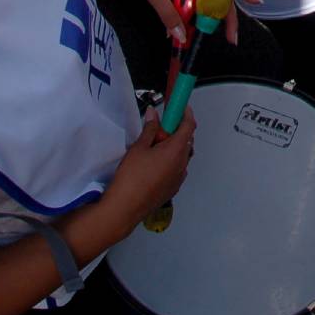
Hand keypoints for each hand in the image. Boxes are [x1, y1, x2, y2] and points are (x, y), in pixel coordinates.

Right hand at [101, 109, 195, 229]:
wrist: (126, 207)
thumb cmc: (132, 179)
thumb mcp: (139, 147)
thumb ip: (150, 129)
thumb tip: (154, 116)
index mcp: (176, 150)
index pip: (189, 125)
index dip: (185, 113)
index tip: (180, 107)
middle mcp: (182, 163)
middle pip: (186, 140)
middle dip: (175, 130)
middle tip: (160, 127)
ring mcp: (179, 177)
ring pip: (181, 155)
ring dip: (172, 147)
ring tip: (153, 147)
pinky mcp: (173, 187)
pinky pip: (177, 168)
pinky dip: (170, 161)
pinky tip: (153, 163)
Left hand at [122, 0, 259, 42]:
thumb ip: (170, 18)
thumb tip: (182, 38)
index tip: (257, 2)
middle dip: (225, 18)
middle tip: (229, 38)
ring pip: (205, 2)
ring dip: (203, 19)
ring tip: (195, 36)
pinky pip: (193, 1)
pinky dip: (190, 14)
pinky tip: (179, 26)